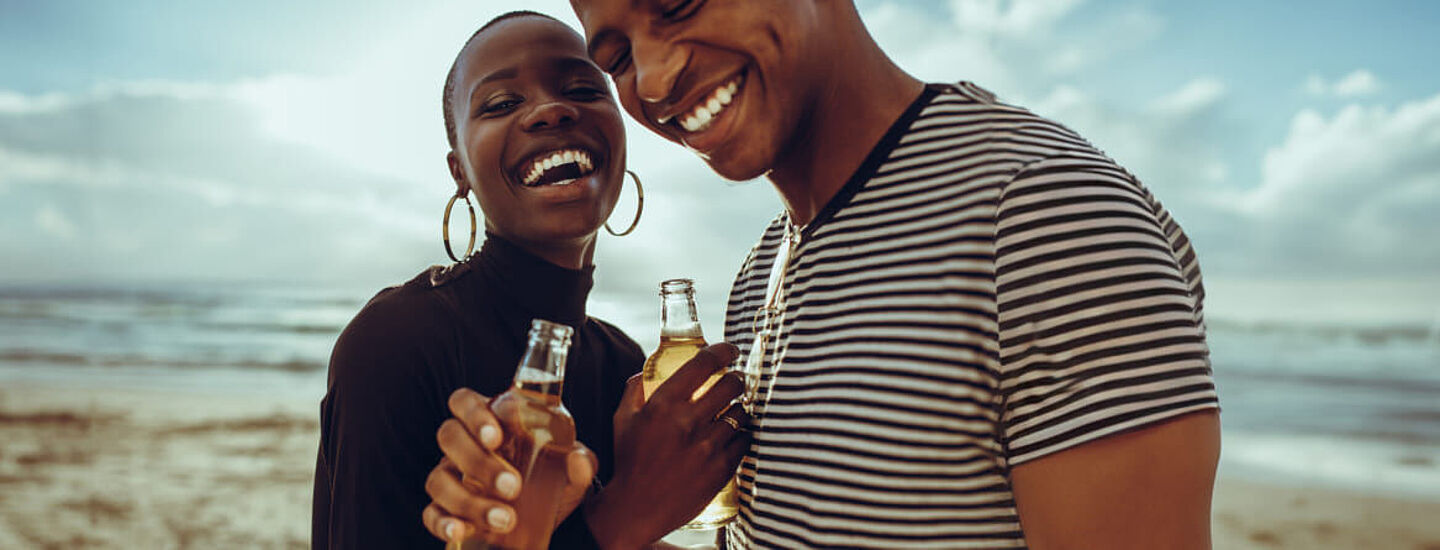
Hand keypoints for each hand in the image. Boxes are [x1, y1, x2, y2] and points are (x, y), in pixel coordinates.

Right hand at [422, 388, 598, 543]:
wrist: (547, 518)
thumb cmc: (554, 479)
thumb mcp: (572, 471)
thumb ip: (581, 463)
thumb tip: (577, 461)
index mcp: (491, 421)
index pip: (465, 402)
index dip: (474, 414)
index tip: (497, 438)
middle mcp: (465, 444)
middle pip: (449, 437)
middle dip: (478, 462)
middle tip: (512, 487)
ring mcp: (450, 476)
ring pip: (438, 479)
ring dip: (468, 500)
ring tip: (505, 519)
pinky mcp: (445, 508)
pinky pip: (431, 512)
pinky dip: (443, 522)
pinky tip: (462, 531)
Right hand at [586, 343, 752, 549]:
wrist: (636, 509)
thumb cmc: (629, 462)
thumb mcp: (622, 420)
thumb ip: (634, 390)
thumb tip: (645, 370)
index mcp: (663, 404)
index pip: (703, 363)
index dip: (723, 350)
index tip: (730, 350)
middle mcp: (687, 422)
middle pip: (732, 385)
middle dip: (736, 380)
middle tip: (733, 383)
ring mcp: (707, 446)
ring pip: (741, 413)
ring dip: (738, 409)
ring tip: (730, 414)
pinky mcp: (721, 468)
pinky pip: (744, 440)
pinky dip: (740, 436)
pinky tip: (731, 437)